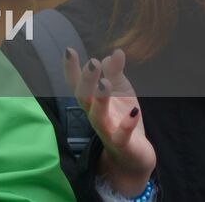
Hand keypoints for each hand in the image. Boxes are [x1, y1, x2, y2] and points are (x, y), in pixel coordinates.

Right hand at [64, 48, 154, 197]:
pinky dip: (127, 125)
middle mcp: (94, 114)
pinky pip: (121, 136)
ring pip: (97, 116)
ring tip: (105, 83)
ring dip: (100, 100)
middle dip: (86, 80)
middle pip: (83, 97)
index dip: (71, 68)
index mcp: (92, 100)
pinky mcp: (122, 144)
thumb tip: (115, 53)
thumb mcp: (121, 90)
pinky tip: (134, 112)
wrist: (135, 154)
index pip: (76, 83)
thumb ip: (116, 72)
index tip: (69, 50)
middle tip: (92, 63)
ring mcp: (107, 130)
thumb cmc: (122, 117)